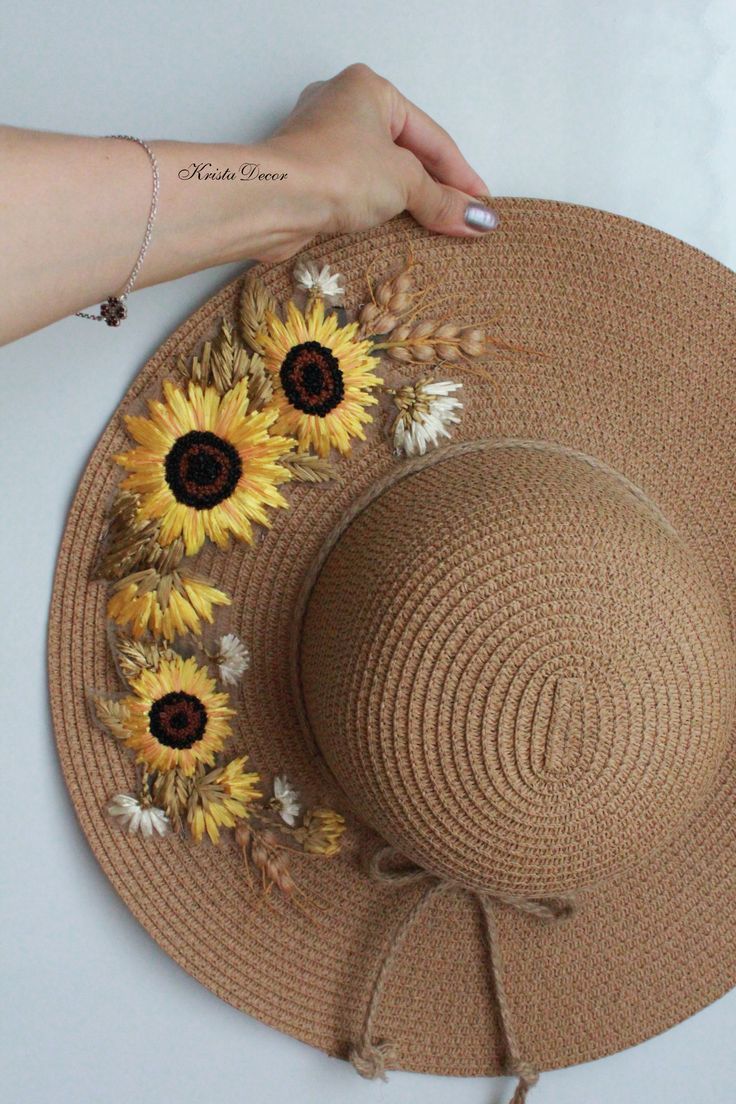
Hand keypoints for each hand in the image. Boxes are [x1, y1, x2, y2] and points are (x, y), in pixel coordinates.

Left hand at [260, 63, 497, 259]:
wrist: (274, 200)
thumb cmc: (338, 173)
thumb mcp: (404, 184)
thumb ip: (442, 201)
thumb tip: (477, 220)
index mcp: (370, 88)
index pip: (430, 137)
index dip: (460, 174)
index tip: (481, 205)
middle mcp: (341, 105)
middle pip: (403, 151)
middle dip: (433, 186)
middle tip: (460, 218)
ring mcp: (318, 139)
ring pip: (376, 171)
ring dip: (404, 200)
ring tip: (433, 227)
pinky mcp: (305, 173)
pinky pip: (353, 188)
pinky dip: (375, 207)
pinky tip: (391, 228)